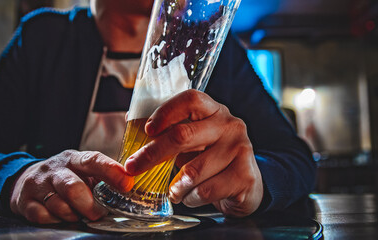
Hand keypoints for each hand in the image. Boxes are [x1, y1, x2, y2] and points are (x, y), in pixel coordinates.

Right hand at [10, 150, 133, 223]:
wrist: (26, 180)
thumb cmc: (64, 178)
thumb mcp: (83, 171)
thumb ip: (102, 179)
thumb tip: (128, 191)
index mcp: (74, 159)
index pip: (93, 160)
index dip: (111, 172)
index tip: (127, 184)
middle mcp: (55, 168)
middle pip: (73, 188)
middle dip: (89, 206)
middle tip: (97, 215)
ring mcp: (38, 184)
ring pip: (58, 205)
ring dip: (72, 215)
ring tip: (76, 214)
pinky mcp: (25, 200)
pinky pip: (43, 216)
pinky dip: (55, 220)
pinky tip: (58, 216)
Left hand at [124, 89, 262, 216]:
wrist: (246, 187)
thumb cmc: (211, 161)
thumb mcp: (192, 141)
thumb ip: (168, 131)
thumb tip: (131, 120)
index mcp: (213, 111)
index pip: (190, 99)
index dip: (165, 112)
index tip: (147, 130)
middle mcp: (229, 125)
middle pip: (183, 135)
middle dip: (153, 153)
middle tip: (134, 166)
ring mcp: (240, 149)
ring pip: (192, 171)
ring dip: (175, 186)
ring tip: (174, 190)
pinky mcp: (244, 175)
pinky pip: (205, 191)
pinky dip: (191, 199)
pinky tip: (192, 197)